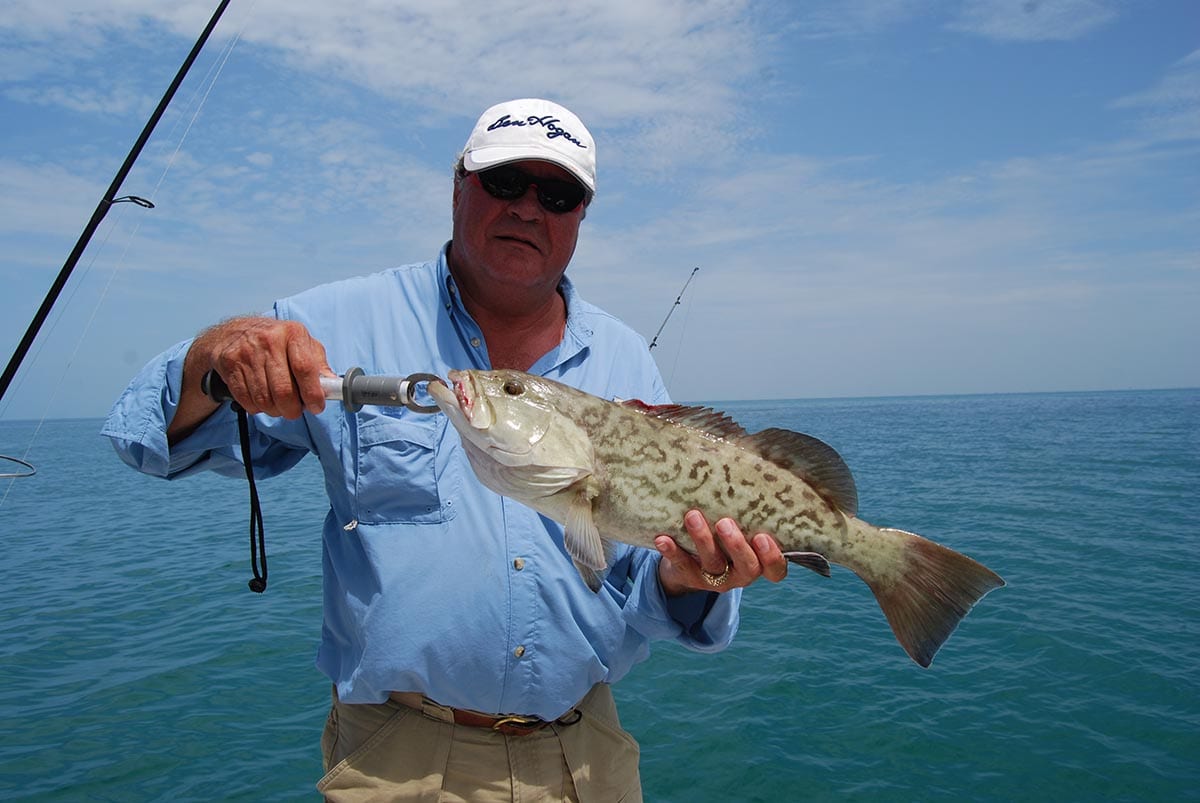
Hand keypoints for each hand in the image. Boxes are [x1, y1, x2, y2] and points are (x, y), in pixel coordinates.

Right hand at [169, 316, 331, 441]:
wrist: (234, 332)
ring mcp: (247, 352)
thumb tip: (332, 386)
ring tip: (278, 405)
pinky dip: (256, 408)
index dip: (312, 393)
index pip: (305, 369)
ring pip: (264, 399)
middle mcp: (269, 340)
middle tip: (295, 411)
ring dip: (274, 410)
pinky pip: (246, 399)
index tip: (316, 406)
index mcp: (293, 333)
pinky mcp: (230, 364)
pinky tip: (261, 400)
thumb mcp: (302, 343)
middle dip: (292, 409)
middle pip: (283, 390)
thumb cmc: (276, 340)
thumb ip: (318, 364)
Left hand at [655, 510, 787, 595]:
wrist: (690, 563)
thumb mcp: (741, 526)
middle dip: (736, 545)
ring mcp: (716, 579)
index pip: (776, 569)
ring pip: (713, 563)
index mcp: (759, 562)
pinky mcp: (690, 577)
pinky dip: (672, 552)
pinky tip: (663, 538)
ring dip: (702, 540)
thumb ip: (747, 510)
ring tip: (693, 516)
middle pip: (746, 566)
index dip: (772, 557)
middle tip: (724, 523)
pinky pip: (682, 565)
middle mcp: (741, 574)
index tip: (763, 536)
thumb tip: (745, 462)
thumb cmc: (725, 535)